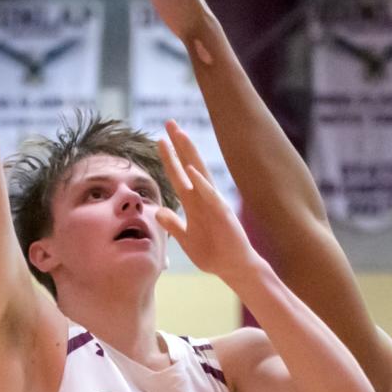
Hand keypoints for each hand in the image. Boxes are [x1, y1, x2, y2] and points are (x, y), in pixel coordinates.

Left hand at [155, 121, 255, 283]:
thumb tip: (158, 211)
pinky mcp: (222, 214)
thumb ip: (173, 225)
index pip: (179, 176)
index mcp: (194, 204)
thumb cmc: (213, 254)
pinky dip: (201, 182)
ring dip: (190, 154)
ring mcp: (214, 204)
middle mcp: (203, 199)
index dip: (170, 158)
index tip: (160, 139)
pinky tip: (192, 169)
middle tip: (169, 123)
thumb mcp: (186, 239)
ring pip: (200, 173)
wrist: (233, 268)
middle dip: (179, 145)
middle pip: (189, 166)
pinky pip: (210, 196)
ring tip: (181, 135)